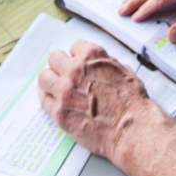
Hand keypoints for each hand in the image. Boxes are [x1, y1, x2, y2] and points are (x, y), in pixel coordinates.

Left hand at [37, 41, 157, 161]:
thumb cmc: (131, 103)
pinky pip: (44, 100)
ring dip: (50, 80)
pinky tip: (54, 100)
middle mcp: (75, 71)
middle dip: (60, 65)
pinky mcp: (59, 112)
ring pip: (44, 77)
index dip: (78, 56)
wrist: (130, 129)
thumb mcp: (124, 72)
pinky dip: (49, 99)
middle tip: (64, 73)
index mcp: (92, 56)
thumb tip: (98, 67)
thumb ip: (106, 65)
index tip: (78, 62)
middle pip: (54, 58)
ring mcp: (64, 92)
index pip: (75, 47)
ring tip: (55, 86)